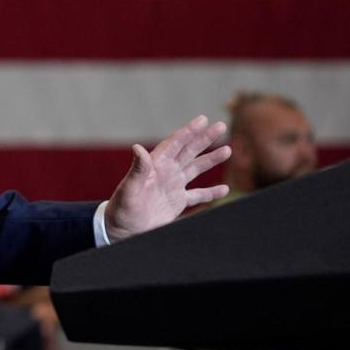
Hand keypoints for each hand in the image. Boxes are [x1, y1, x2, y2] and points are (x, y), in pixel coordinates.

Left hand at [104, 115, 230, 242]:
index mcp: (155, 166)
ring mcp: (173, 186)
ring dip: (211, 160)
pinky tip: (224, 189)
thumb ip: (137, 169)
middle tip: (221, 126)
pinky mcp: (177, 202)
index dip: (189, 132)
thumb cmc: (122, 208)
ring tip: (227, 150)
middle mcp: (166, 173)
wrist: (122, 230)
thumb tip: (137, 147)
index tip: (203, 120)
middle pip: (189, 151)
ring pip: (196, 169)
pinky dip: (211, 192)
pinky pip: (198, 195)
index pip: (175, 144)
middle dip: (205, 139)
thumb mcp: (129, 189)